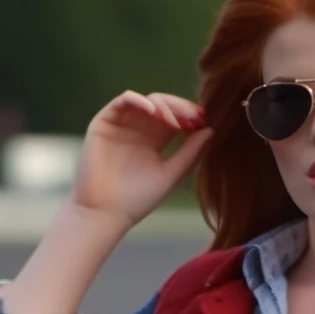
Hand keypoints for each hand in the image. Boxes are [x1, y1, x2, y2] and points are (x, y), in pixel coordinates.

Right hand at [71, 90, 213, 229]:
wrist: (105, 212)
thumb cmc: (138, 200)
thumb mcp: (171, 175)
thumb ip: (190, 154)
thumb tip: (211, 130)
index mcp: (156, 142)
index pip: (177, 120)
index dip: (191, 116)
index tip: (205, 120)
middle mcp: (139, 130)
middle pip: (164, 106)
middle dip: (181, 108)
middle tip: (195, 116)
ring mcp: (122, 125)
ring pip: (146, 101)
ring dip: (164, 105)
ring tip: (176, 120)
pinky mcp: (104, 123)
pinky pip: (122, 102)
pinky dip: (139, 100)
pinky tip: (154, 111)